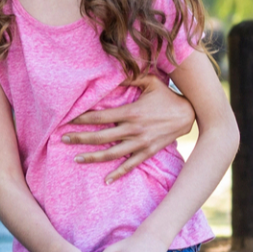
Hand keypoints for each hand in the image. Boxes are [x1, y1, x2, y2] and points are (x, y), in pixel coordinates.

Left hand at [66, 77, 193, 181]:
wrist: (190, 115)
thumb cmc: (167, 96)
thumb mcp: (151, 82)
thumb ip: (131, 77)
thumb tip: (113, 71)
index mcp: (131, 112)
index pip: (100, 117)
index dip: (81, 118)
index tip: (66, 119)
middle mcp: (133, 130)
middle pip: (101, 137)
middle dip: (80, 138)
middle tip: (62, 139)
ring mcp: (140, 143)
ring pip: (112, 154)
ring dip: (93, 157)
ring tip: (76, 159)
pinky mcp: (148, 152)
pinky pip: (131, 165)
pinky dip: (119, 173)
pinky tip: (106, 180)